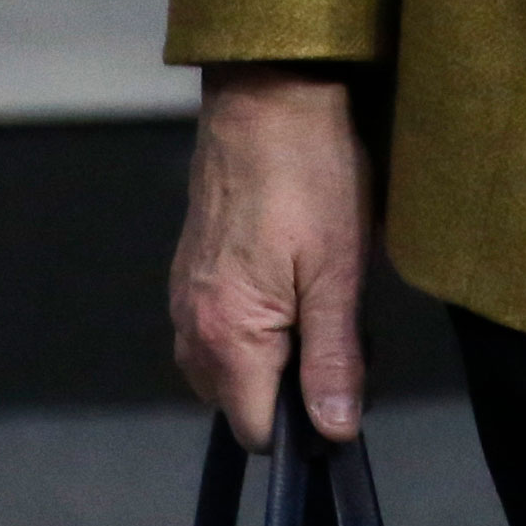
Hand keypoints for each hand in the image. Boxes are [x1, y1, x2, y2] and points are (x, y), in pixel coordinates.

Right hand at [169, 65, 373, 446]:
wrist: (268, 94)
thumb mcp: (339, 271)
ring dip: (274, 353)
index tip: (342, 380)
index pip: (258, 431)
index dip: (305, 421)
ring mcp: (183, 298)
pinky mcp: (189, 271)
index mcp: (226, 336)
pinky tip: (290, 278)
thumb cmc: (310, 175)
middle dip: (290, 384)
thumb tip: (335, 430)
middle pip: (241, 402)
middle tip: (336, 323)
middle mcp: (191, 326)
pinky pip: (218, 329)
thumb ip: (334, 358)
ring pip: (230, 366)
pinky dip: (254, 324)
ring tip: (316, 295)